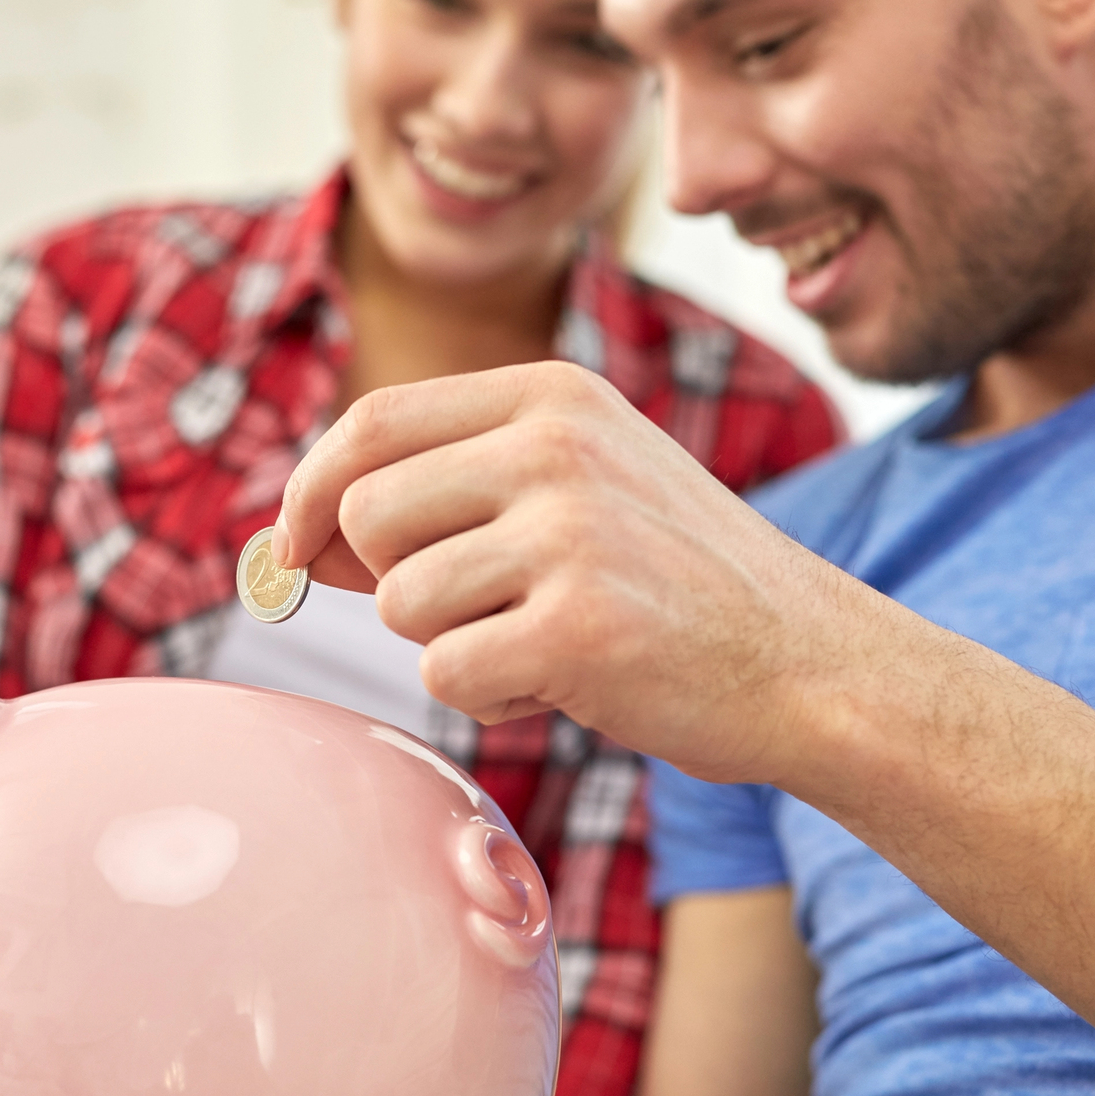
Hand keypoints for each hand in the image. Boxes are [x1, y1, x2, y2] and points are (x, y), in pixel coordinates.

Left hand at [275, 361, 885, 781]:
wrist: (810, 662)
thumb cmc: (674, 585)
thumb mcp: (572, 494)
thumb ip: (439, 499)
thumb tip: (284, 541)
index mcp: (551, 395)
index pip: (371, 420)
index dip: (311, 489)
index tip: (293, 546)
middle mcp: (556, 446)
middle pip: (366, 513)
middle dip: (390, 583)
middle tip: (480, 611)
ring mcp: (571, 532)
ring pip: (398, 603)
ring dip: (450, 646)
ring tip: (542, 644)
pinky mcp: (579, 627)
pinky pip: (446, 676)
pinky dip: (489, 700)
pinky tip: (565, 683)